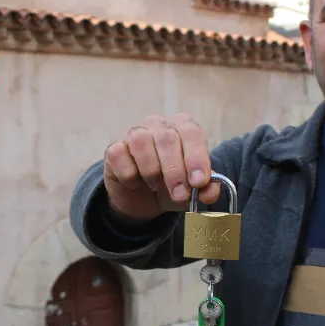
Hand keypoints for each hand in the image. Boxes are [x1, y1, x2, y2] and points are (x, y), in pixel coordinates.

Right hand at [103, 114, 219, 222]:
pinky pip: (119, 155)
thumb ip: (206, 189)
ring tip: (155, 185)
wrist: (143, 200)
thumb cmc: (172, 186)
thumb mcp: (193, 191)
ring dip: (151, 170)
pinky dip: (129, 174)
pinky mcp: (114, 149)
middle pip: (167, 139)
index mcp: (182, 128)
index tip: (199, 182)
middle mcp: (159, 125)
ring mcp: (134, 134)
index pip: (192, 133)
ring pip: (141, 142)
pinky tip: (134, 183)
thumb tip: (210, 191)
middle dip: (175, 171)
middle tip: (179, 195)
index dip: (196, 157)